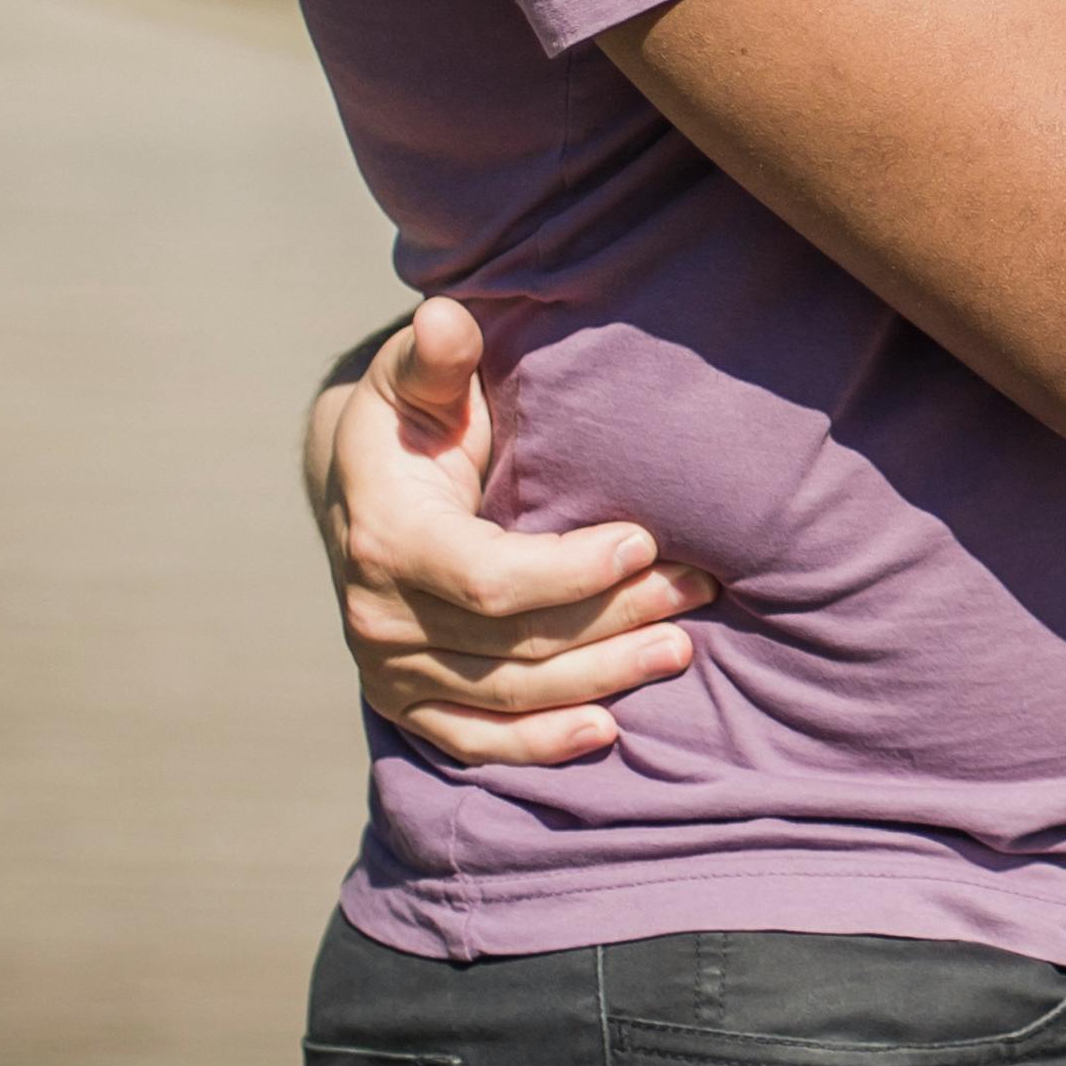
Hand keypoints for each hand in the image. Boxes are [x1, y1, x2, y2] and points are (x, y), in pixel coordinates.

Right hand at [307, 300, 705, 767]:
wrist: (365, 494)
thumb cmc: (415, 424)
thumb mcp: (418, 380)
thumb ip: (438, 355)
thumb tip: (449, 321)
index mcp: (385, 536)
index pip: (488, 577)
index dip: (572, 570)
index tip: (647, 540)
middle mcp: (378, 616)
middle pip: (515, 640)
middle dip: (616, 615)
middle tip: (700, 587)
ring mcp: (389, 671)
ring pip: (512, 693)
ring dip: (604, 675)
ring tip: (685, 645)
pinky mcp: (407, 707)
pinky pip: (477, 742)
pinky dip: (541, 744)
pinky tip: (608, 729)